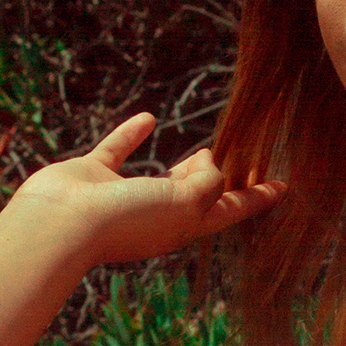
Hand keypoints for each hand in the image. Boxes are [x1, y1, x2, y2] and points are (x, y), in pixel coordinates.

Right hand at [17, 111, 285, 267]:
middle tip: (239, 164)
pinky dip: (133, 135)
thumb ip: (209, 183)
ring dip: (185, 168)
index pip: (230, 210)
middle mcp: (156, 215)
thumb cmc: (127, 219)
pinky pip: (119, 150)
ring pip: (163, 180)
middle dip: (221, 184)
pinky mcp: (94, 176)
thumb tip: (211, 167)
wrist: (61, 225)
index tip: (284, 186)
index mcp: (183, 227)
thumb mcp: (185, 203)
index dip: (258, 197)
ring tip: (202, 151)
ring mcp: (123, 197)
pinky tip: (148, 119)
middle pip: (199, 197)